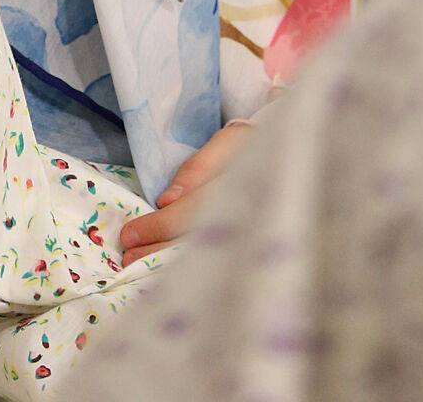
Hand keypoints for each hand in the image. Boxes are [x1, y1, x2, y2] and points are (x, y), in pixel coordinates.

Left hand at [118, 120, 251, 266]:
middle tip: (128, 257)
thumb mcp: (229, 144)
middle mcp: (248, 219)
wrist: (294, 164)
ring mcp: (253, 241)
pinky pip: (218, 269)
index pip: (191, 213)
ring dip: (168, 268)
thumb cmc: (254, 150)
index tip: (131, 234)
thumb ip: (198, 168)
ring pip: (205, 263)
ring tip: (139, 270)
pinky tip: (169, 279)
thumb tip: (166, 200)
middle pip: (194, 244)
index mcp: (241, 188)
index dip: (159, 226)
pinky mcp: (253, 253)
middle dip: (157, 253)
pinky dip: (190, 275)